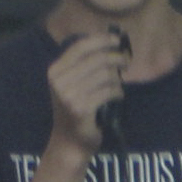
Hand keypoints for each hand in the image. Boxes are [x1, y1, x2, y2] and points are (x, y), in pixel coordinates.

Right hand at [46, 31, 127, 152]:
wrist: (69, 141)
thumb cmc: (74, 109)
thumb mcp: (71, 83)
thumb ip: (84, 64)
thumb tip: (110, 42)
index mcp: (55, 71)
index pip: (80, 47)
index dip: (100, 40)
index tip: (117, 40)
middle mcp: (59, 81)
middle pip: (96, 59)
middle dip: (116, 58)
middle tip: (126, 61)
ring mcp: (69, 95)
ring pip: (105, 75)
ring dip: (117, 79)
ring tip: (118, 85)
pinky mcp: (81, 108)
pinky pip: (109, 91)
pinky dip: (118, 92)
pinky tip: (118, 96)